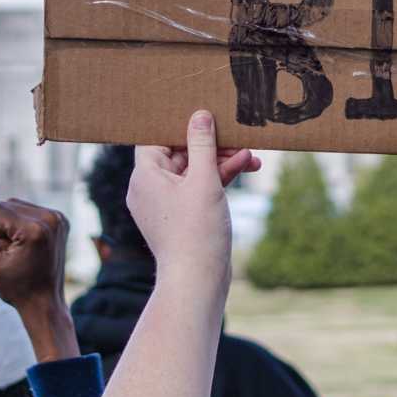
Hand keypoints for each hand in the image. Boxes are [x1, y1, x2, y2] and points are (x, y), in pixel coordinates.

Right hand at [0, 197, 68, 309]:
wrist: (45, 302)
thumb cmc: (15, 287)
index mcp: (34, 230)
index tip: (4, 255)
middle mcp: (51, 218)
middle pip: (6, 204)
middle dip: (1, 227)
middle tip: (12, 254)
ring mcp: (59, 218)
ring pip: (17, 205)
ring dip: (10, 224)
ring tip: (20, 250)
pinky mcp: (60, 219)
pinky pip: (29, 210)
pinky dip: (22, 224)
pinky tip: (28, 245)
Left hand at [127, 111, 260, 294]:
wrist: (198, 281)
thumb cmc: (196, 231)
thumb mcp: (204, 180)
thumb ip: (202, 144)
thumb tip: (199, 115)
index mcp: (145, 176)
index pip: (156, 137)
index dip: (179, 124)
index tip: (203, 116)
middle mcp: (149, 188)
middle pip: (179, 153)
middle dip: (211, 145)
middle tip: (237, 137)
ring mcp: (166, 204)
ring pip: (193, 171)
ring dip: (221, 162)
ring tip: (251, 155)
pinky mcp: (182, 217)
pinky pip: (197, 189)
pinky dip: (218, 180)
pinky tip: (246, 169)